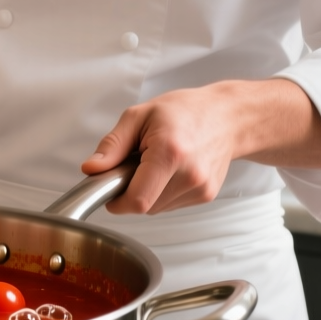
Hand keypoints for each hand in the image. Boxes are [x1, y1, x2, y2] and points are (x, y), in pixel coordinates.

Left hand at [81, 79, 320, 214]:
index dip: (117, 202)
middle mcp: (189, 174)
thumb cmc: (186, 111)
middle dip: (132, 191)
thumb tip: (92, 168)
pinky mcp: (206, 195)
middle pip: (145, 207)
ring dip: (148, 192)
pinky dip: (164, 192)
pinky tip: (172, 171)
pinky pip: (171, 205)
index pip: (137, 200)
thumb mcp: (140, 116)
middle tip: (137, 165)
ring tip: (157, 164)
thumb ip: (112, 145)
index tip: (111, 190)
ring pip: (157, 209)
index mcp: (170, 152)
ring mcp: (200, 188)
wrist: (228, 117)